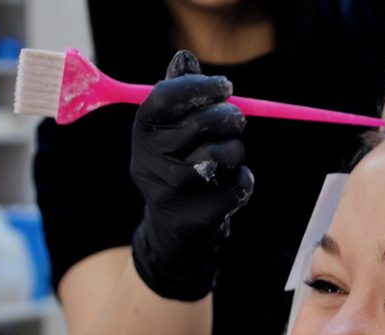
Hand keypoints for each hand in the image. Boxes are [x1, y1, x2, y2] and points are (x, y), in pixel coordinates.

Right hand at [131, 50, 253, 300]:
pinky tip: (228, 184)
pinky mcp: (196, 217)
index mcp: (141, 133)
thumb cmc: (178, 163)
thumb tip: (184, 58)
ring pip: (224, 155)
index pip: (167, 97)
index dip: (200, 87)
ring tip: (228, 157)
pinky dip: (243, 179)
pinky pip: (239, 184)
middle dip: (230, 116)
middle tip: (238, 118)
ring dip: (236, 151)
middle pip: (201, 123)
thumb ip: (179, 92)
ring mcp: (170, 193)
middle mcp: (148, 162)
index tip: (225, 86)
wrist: (174, 226)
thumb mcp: (171, 128)